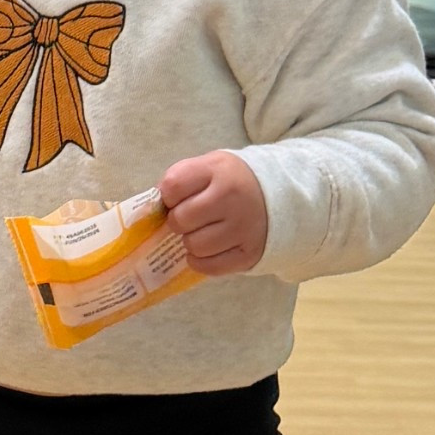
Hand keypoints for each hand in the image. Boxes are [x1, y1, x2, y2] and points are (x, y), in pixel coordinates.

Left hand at [159, 150, 267, 276]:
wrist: (281, 196)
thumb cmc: (233, 182)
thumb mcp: (210, 167)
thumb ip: (181, 179)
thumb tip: (153, 207)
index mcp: (218, 171)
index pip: (172, 187)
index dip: (168, 196)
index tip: (177, 198)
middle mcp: (232, 198)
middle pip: (180, 219)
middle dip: (178, 221)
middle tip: (190, 218)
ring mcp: (243, 228)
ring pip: (194, 246)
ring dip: (190, 242)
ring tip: (202, 232)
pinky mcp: (249, 254)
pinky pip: (209, 267)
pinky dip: (200, 261)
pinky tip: (207, 249)